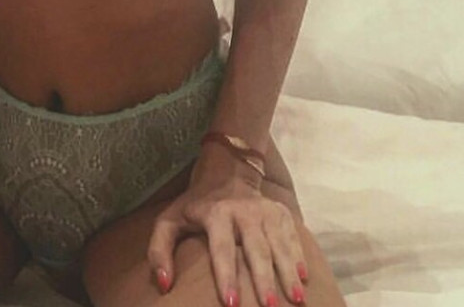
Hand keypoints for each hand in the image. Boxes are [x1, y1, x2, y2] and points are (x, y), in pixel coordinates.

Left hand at [147, 151, 308, 306]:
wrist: (227, 169)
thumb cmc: (195, 205)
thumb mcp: (169, 220)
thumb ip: (159, 251)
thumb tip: (164, 285)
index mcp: (216, 213)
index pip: (222, 248)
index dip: (226, 276)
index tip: (232, 304)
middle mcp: (244, 211)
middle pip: (256, 249)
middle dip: (264, 279)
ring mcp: (265, 210)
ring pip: (279, 244)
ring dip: (288, 272)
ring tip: (297, 299)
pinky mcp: (280, 211)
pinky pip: (293, 236)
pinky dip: (299, 256)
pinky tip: (304, 278)